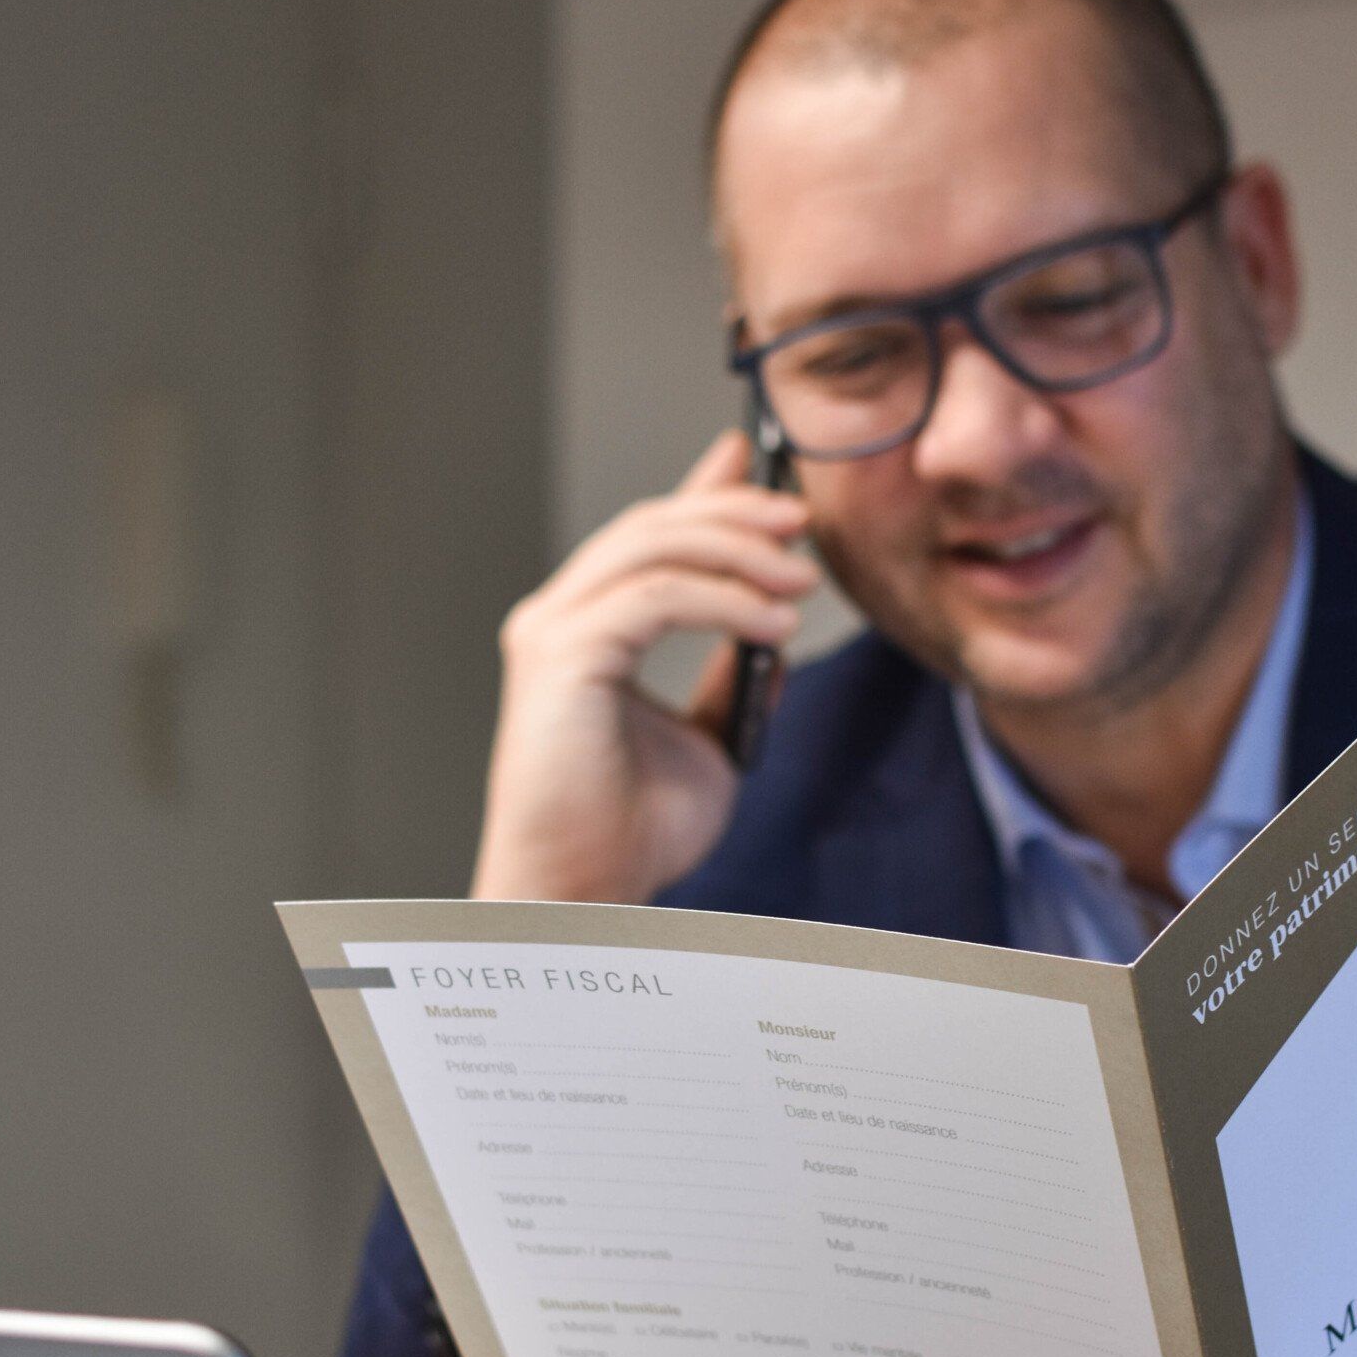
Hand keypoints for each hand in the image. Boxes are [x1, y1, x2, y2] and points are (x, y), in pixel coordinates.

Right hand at [470, 429, 814, 902]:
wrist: (586, 896)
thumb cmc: (630, 834)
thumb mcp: (711, 744)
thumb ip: (733, 684)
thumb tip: (776, 637)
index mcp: (588, 631)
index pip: (648, 536)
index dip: (703, 490)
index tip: (756, 460)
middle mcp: (561, 620)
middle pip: (652, 525)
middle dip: (734, 510)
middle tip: (803, 517)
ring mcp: (553, 633)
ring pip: (652, 546)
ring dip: (740, 551)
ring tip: (803, 577)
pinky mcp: (561, 657)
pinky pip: (655, 596)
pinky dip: (723, 601)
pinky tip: (773, 621)